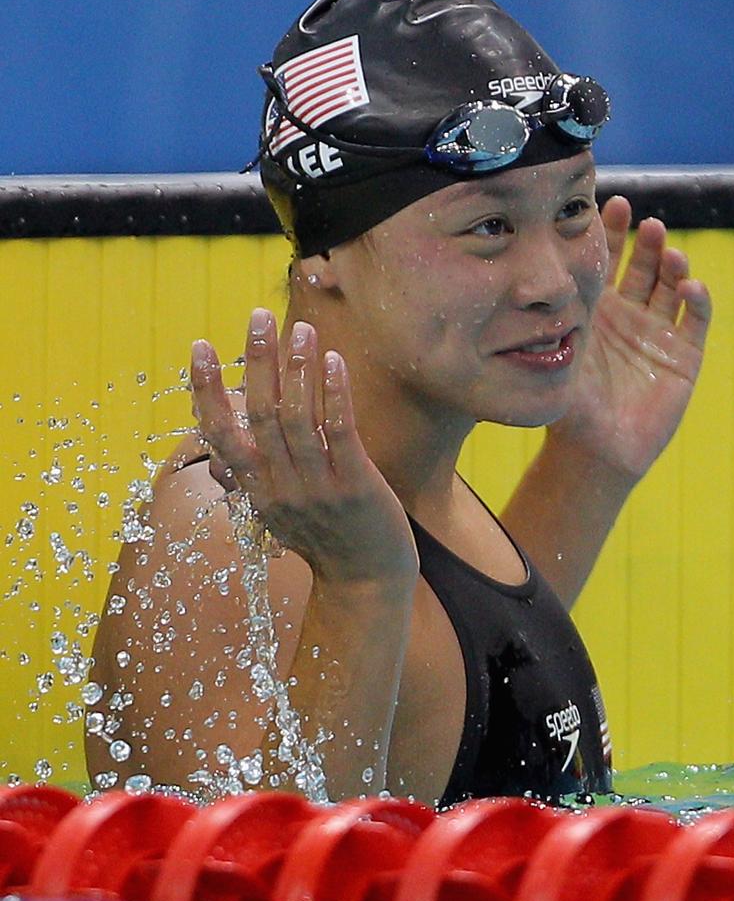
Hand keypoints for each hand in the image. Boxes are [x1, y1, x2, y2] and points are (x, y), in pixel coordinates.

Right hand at [190, 310, 418, 587]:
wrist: (366, 583)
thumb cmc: (324, 540)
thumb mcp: (277, 512)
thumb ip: (252, 477)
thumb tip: (220, 450)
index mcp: (256, 490)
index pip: (220, 434)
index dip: (207, 389)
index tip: (200, 347)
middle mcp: (280, 487)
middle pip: (259, 415)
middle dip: (257, 361)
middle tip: (257, 316)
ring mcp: (318, 488)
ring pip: (298, 419)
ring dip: (297, 369)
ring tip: (300, 330)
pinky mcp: (356, 486)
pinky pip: (340, 432)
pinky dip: (334, 394)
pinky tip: (333, 361)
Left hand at [551, 196, 711, 480]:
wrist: (594, 451)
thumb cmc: (568, 407)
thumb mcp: (553, 358)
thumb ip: (545, 325)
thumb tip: (517, 282)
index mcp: (597, 308)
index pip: (607, 261)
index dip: (611, 233)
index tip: (610, 205)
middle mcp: (630, 313)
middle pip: (644, 265)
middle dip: (647, 243)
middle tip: (646, 224)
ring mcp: (658, 332)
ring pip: (671, 286)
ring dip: (674, 266)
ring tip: (670, 253)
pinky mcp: (683, 355)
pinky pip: (695, 321)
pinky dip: (697, 301)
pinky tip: (691, 287)